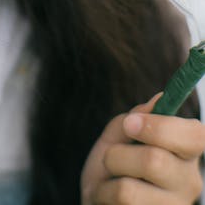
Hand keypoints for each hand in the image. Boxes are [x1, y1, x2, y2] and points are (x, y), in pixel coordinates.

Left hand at [81, 95, 204, 203]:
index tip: (129, 122)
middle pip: (154, 161)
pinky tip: (108, 197)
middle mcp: (190, 182)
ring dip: (107, 178)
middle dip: (118, 154)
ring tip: (110, 179)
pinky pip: (119, 202)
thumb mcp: (121, 134)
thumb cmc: (114, 163)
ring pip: (129, 188)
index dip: (160, 127)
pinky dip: (102, 193)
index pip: (195, 136)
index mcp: (187, 152)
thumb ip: (138, 117)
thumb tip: (161, 99)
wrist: (99, 197)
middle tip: (111, 157)